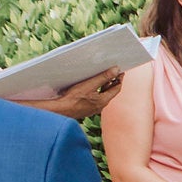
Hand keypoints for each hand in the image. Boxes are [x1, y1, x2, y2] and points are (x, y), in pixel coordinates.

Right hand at [7, 67, 128, 121]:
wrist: (60, 110)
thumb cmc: (73, 98)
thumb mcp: (90, 85)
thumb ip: (104, 77)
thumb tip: (116, 70)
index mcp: (103, 101)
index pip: (117, 88)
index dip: (119, 79)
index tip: (121, 71)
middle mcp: (100, 106)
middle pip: (110, 92)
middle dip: (112, 81)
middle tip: (112, 71)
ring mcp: (92, 108)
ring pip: (102, 95)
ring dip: (103, 86)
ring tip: (102, 76)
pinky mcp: (85, 108)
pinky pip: (95, 98)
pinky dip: (96, 90)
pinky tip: (90, 85)